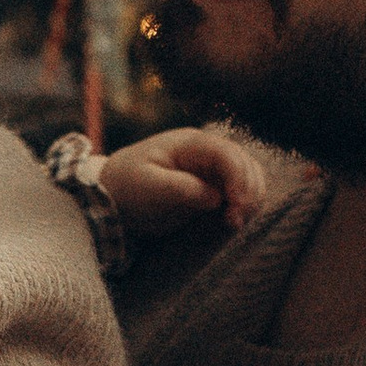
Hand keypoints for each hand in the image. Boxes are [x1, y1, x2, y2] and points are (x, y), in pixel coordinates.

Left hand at [97, 125, 272, 239]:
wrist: (114, 194)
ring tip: (235, 223)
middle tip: (235, 222)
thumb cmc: (128, 186)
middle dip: (248, 191)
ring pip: (249, 175)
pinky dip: (244, 202)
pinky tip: (234, 219)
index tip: (237, 207)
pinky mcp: (214, 184)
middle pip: (245, 163)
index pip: (227, 154)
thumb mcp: (148, 187)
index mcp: (190, 143)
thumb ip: (181, 189)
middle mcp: (207, 150)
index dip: (239, 179)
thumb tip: (215, 197)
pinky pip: (241, 189)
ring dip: (250, 198)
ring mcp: (212, 166)